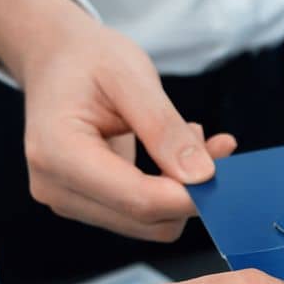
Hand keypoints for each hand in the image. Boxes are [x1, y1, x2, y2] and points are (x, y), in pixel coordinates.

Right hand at [0, 0, 236, 239]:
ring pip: (150, 224)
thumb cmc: (87, 59)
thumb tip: (202, 177)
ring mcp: (68, 201)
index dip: (189, 196)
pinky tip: (174, 153)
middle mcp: (55, 188)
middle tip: (210, 142)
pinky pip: (142, 215)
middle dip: (190, 189)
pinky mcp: (86, 205)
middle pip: (146, 219)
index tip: (227, 172)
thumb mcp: (130, 76)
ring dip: (182, 189)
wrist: (56, 59)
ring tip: (188, 137)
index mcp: (57, 153)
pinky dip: (169, 190)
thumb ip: (164, 128)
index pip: (138, 200)